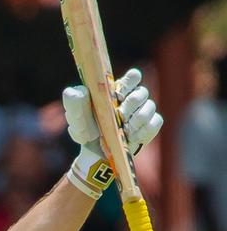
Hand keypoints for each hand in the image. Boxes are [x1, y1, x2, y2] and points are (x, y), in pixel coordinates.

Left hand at [62, 68, 162, 197]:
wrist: (95, 153)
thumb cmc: (85, 130)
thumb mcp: (75, 117)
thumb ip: (74, 102)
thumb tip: (81, 90)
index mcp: (116, 90)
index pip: (133, 77)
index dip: (130, 82)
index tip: (119, 94)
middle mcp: (132, 98)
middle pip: (142, 92)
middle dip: (130, 105)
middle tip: (119, 116)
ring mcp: (143, 111)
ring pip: (150, 107)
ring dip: (136, 119)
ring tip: (122, 130)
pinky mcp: (150, 126)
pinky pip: (155, 122)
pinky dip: (143, 130)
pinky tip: (131, 137)